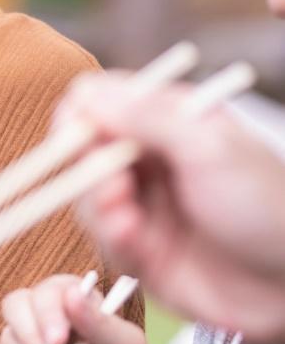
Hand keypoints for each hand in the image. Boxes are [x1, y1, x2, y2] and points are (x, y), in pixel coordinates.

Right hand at [0, 276, 150, 343]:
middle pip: (14, 307)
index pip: (46, 292)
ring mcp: (22, 339)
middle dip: (31, 339)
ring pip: (9, 343)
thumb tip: (72, 293)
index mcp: (69, 298)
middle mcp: (40, 313)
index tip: (58, 341)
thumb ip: (100, 322)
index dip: (47, 314)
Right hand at [61, 73, 284, 338]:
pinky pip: (100, 239)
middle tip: (115, 186)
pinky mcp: (139, 250)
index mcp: (166, 120)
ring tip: (128, 222)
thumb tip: (85, 94)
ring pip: (84, 196)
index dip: (80, 114)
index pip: (98, 100)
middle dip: (86, 167)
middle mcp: (148, 159)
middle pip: (80, 149)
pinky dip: (111, 238)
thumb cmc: (266, 207)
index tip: (78, 131)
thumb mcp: (209, 147)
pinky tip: (136, 243)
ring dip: (97, 207)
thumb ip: (145, 116)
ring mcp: (142, 204)